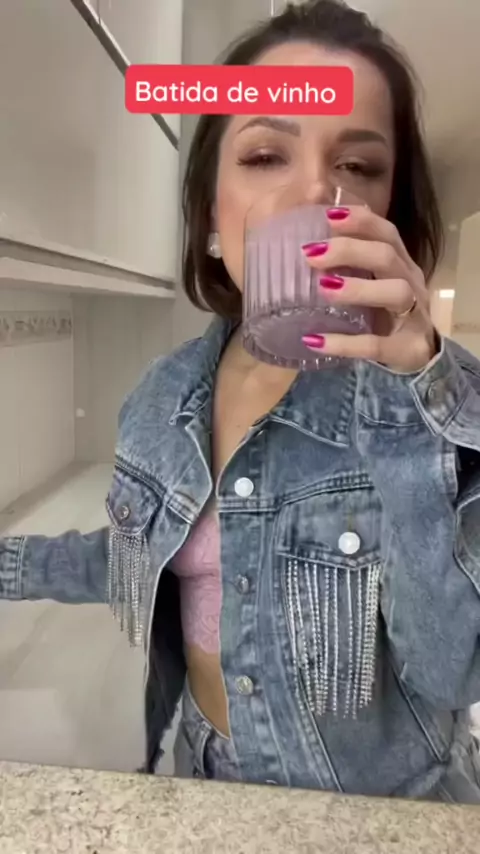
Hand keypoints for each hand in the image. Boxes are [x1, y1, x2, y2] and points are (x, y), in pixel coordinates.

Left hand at [301, 205, 437, 372]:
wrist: (419, 358)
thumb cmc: (386, 316)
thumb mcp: (372, 286)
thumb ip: (348, 269)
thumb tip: (303, 249)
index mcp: (402, 265)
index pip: (387, 233)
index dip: (361, 221)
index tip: (328, 215)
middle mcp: (412, 284)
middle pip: (388, 256)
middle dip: (351, 250)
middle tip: (311, 253)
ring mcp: (415, 317)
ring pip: (396, 293)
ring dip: (358, 288)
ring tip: (323, 287)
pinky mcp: (408, 350)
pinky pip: (377, 345)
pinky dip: (346, 343)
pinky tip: (316, 341)